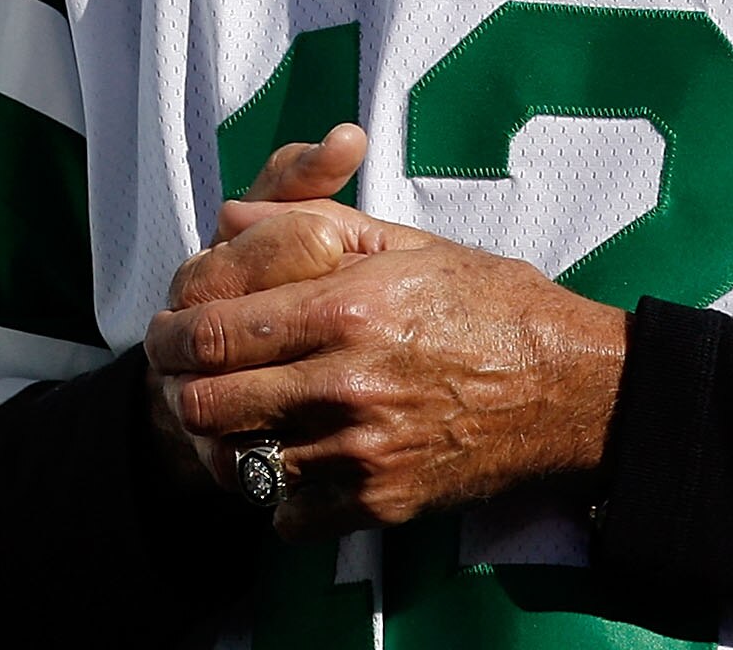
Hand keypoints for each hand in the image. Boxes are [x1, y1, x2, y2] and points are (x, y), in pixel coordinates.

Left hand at [147, 219, 625, 537]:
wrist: (569, 386)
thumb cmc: (487, 302)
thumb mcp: (401, 242)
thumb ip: (307, 225)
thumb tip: (229, 218)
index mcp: (345, 309)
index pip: (215, 330)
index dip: (170, 332)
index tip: (163, 328)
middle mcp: (347, 384)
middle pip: (208, 402)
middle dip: (177, 385)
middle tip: (178, 374)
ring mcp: (363, 452)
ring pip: (238, 462)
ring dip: (218, 440)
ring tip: (223, 416)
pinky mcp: (381, 502)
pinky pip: (286, 513)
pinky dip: (269, 491)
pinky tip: (278, 457)